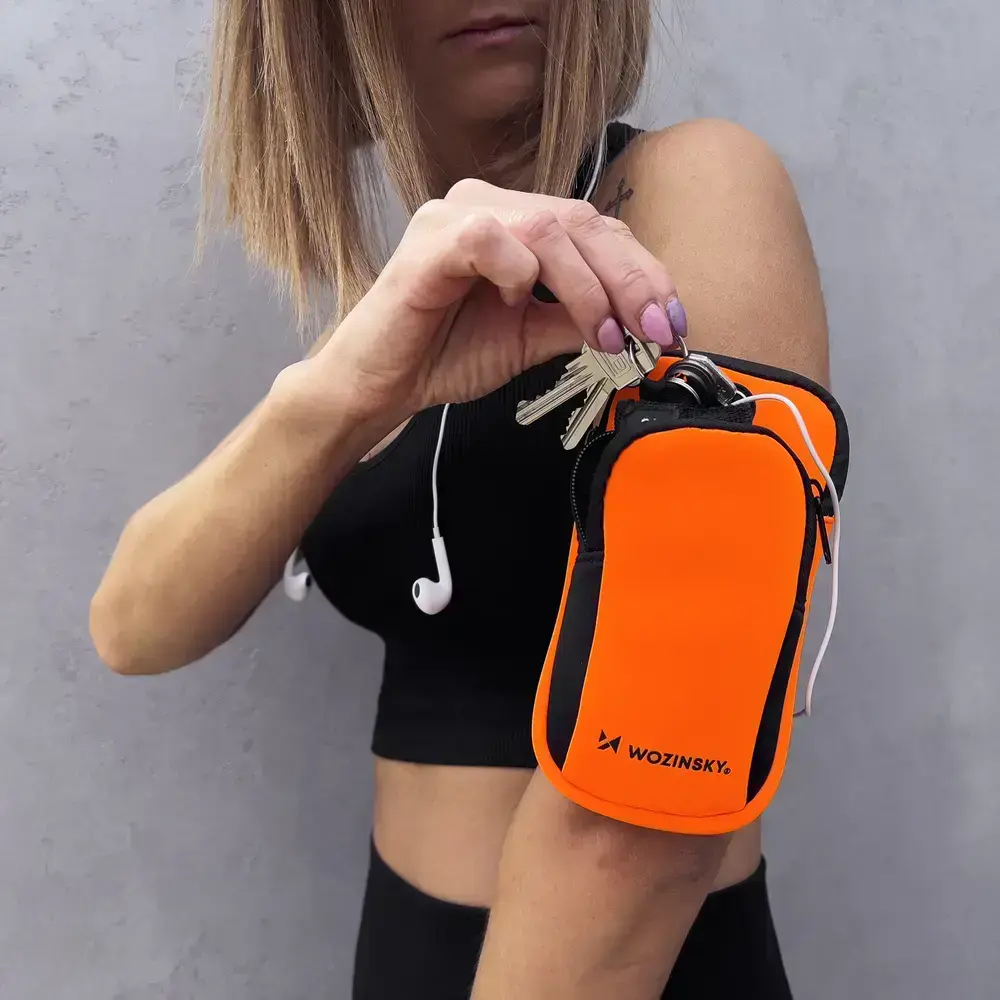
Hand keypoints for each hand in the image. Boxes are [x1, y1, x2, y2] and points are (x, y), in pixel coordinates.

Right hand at [308, 178, 682, 420]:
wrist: (383, 384)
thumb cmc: (447, 354)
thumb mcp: (532, 338)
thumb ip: (579, 321)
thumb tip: (641, 323)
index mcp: (516, 222)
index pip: (595, 229)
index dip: (641, 271)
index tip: (669, 320)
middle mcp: (488, 205)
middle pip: (581, 221)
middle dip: (629, 278)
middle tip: (652, 327)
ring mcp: (455, 216)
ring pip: (545, 227)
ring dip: (586, 286)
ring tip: (602, 334)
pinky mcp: (429, 242)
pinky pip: (488, 238)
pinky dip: (517, 272)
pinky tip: (518, 302)